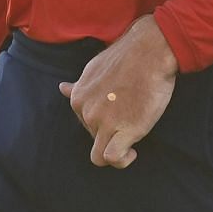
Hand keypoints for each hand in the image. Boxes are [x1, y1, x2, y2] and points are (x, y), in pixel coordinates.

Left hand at [58, 16, 177, 167]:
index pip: (85, 123)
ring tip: (128, 143)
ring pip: (98, 156)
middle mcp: (87, 112)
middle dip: (110, 133)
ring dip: (114, 153)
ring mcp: (104, 122)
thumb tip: (62, 88)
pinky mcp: (124, 130)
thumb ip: (79, 85)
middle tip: (130, 117)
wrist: (150, 51)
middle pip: (94, 137)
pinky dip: (122, 160)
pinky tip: (132, 151)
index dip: (103, 122)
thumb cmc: (127, 57)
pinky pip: (113, 158)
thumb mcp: (94, 68)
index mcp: (78, 98)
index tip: (119, 113)